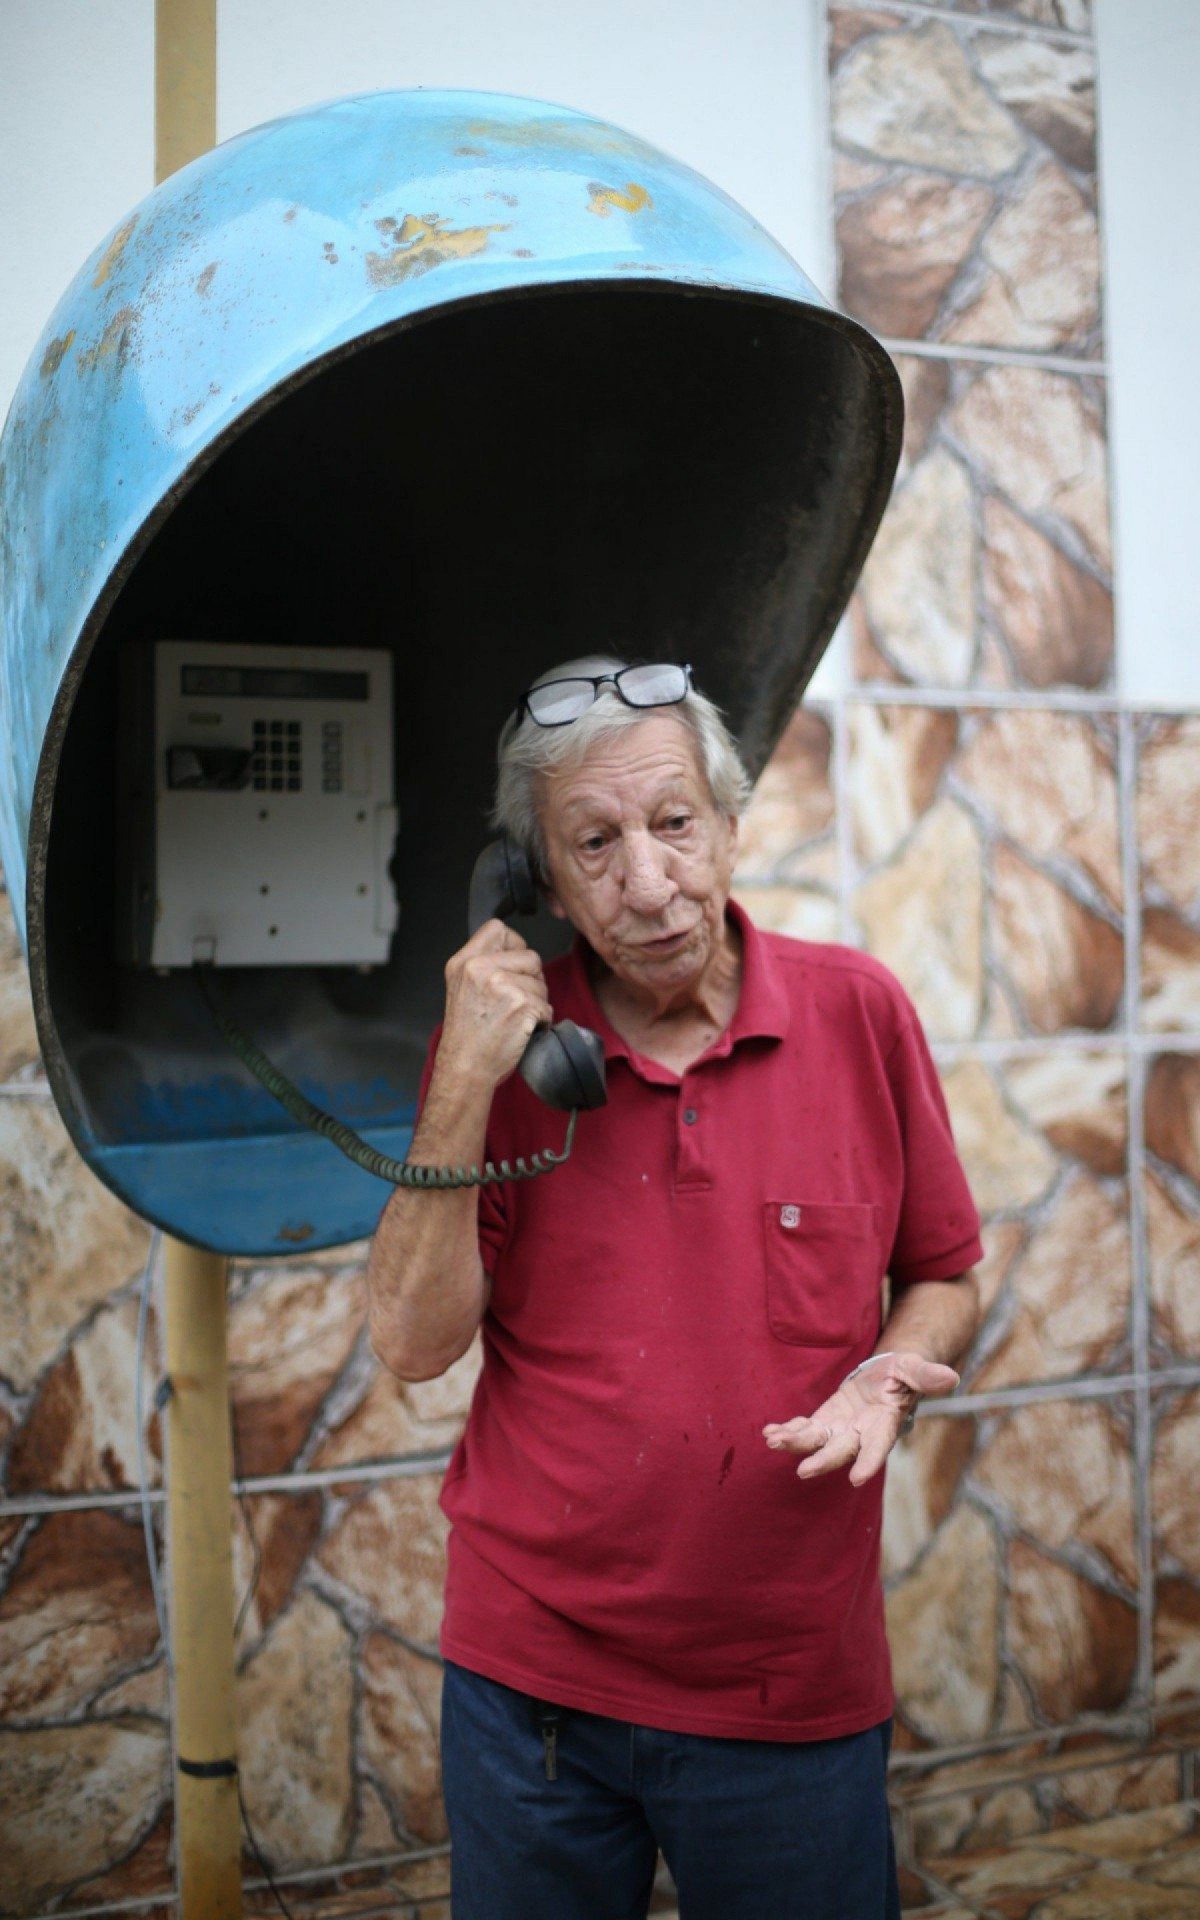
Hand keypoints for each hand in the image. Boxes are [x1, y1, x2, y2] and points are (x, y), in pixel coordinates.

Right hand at [438, 919, 552, 1090]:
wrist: (465, 1067)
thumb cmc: (467, 1034)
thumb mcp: (462, 987)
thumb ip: (483, 964)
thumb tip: (518, 952)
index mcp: (464, 962)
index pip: (498, 928)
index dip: (514, 946)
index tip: (512, 966)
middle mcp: (480, 969)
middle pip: (530, 957)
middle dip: (532, 980)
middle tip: (516, 1001)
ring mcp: (501, 986)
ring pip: (541, 984)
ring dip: (537, 1003)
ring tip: (514, 1019)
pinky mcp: (521, 1005)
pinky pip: (547, 1007)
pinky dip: (541, 1021)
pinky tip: (521, 1031)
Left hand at [761, 1352, 959, 1487]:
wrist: (886, 1375)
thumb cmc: (904, 1373)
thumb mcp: (914, 1368)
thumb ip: (926, 1375)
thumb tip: (951, 1377)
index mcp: (884, 1424)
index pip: (878, 1446)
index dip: (869, 1462)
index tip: (857, 1479)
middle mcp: (860, 1434)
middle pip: (840, 1450)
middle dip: (822, 1460)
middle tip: (803, 1471)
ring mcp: (840, 1429)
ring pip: (816, 1441)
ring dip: (795, 1443)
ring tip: (773, 1441)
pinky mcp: (826, 1421)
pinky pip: (804, 1428)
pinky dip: (787, 1429)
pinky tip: (768, 1432)